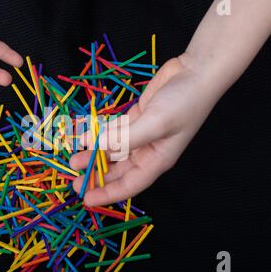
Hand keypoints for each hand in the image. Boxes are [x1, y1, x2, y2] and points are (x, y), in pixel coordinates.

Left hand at [70, 54, 220, 205]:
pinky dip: (100, 133)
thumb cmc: (184, 103)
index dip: (108, 194)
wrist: (196, 72)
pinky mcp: (136, 117)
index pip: (129, 185)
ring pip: (113, 149)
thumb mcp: (155, 124)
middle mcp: (147, 151)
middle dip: (97, 175)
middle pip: (118, 170)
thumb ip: (124, 137)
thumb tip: (94, 146)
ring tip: (74, 158)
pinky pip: (114, 130)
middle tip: (74, 180)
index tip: (86, 199)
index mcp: (156, 160)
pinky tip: (84, 136)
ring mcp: (141, 133)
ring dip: (94, 154)